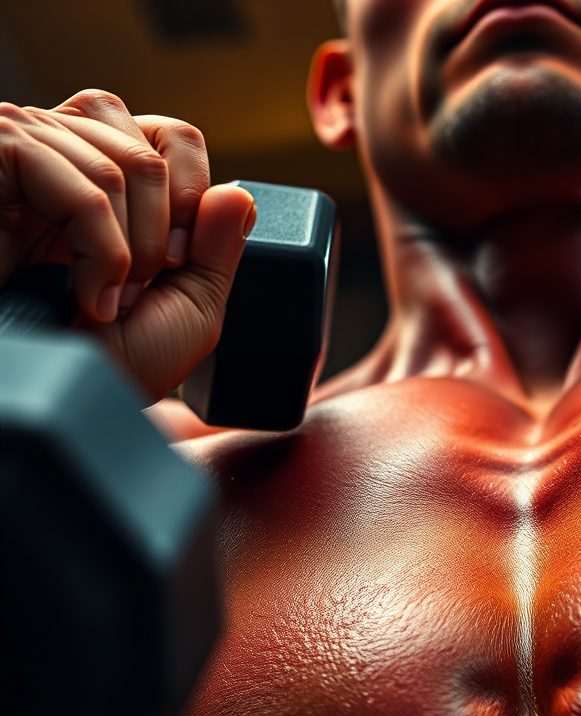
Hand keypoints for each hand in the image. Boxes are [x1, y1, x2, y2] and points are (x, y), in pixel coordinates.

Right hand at [0, 89, 254, 400]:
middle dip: (162, 233)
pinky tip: (85, 296)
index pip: (173, 137)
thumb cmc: (109, 364)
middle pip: (151, 147)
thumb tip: (239, 193)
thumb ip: (218, 250)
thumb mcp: (188, 310)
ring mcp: (24, 152)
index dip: (193, 197)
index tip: (177, 265)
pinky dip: (99, 249)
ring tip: (105, 301)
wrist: (56, 395)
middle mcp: (65, 155)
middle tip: (137, 290)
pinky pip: (77, 182)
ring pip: (119, 166)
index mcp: (109, 180)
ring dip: (130, 251)